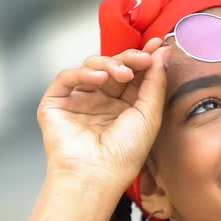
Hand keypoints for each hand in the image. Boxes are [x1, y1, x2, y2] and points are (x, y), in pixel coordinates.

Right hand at [37, 38, 169, 187]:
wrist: (97, 175)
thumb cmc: (126, 154)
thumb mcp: (150, 115)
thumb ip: (156, 82)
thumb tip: (164, 53)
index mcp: (126, 107)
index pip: (135, 75)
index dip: (145, 58)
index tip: (158, 45)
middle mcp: (103, 102)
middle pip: (115, 67)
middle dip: (130, 58)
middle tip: (143, 57)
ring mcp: (80, 101)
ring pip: (92, 68)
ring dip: (109, 65)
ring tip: (123, 73)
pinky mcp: (57, 103)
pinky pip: (68, 78)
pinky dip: (83, 73)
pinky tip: (99, 79)